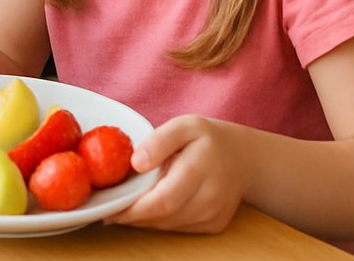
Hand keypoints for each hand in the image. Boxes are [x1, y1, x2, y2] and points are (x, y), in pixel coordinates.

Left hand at [106, 115, 245, 233]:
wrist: (244, 157)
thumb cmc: (207, 139)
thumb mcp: (183, 126)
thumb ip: (158, 141)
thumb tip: (136, 163)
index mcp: (200, 168)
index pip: (163, 198)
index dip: (134, 209)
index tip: (110, 209)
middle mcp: (211, 196)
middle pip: (166, 216)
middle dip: (134, 217)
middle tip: (110, 212)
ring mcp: (215, 213)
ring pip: (171, 225)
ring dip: (145, 220)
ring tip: (125, 208)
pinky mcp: (215, 224)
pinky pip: (181, 227)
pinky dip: (161, 221)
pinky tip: (149, 208)